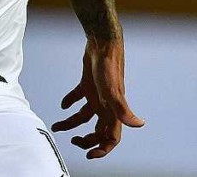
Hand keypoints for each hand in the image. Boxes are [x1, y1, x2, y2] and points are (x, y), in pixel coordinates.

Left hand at [51, 37, 143, 158]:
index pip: (112, 137)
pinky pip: (78, 97)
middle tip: (72, 141)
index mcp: (113, 110)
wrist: (102, 42)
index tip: (89, 154)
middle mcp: (106, 104)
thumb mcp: (113, 91)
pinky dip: (70, 102)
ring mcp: (97, 94)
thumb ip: (123, 110)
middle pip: (97, 130)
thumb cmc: (109, 66)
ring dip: (71, 123)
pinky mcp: (87, 83)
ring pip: (84, 116)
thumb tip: (139, 125)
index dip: (103, 148)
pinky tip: (62, 104)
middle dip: (86, 140)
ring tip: (57, 126)